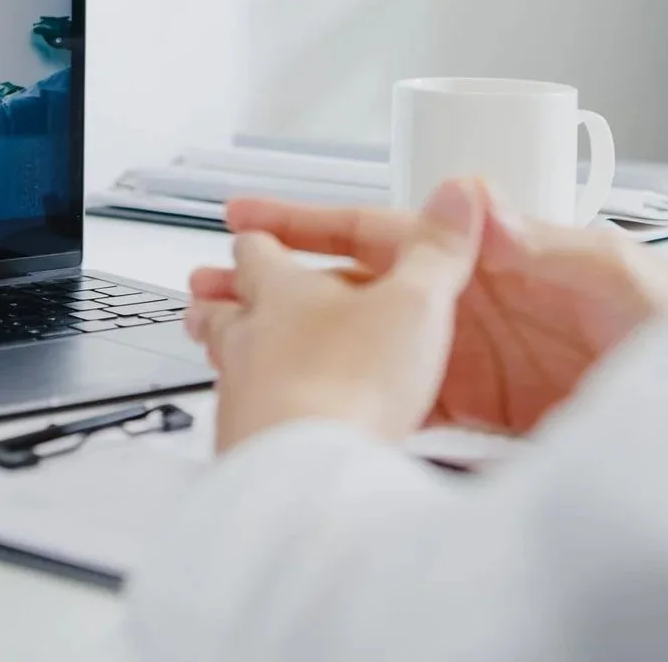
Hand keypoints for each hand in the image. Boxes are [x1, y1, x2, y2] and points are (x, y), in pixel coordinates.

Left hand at [185, 194, 479, 452]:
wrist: (309, 473)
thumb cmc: (353, 380)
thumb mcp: (417, 302)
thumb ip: (437, 249)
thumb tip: (458, 194)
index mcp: (284, 291)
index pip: (261, 251)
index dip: (260, 235)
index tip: (248, 227)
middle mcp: (250, 338)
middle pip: (225, 309)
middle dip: (222, 296)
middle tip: (209, 289)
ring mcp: (240, 396)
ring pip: (225, 364)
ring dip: (228, 354)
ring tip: (229, 354)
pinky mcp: (246, 449)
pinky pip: (241, 420)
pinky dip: (251, 413)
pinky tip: (264, 423)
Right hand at [195, 181, 667, 435]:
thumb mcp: (619, 274)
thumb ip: (549, 242)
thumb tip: (479, 204)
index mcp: (498, 253)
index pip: (391, 232)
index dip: (318, 224)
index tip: (250, 217)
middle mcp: (477, 299)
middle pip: (364, 291)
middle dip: (287, 288)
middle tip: (214, 293)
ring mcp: (478, 355)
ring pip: (374, 345)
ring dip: (311, 345)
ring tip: (243, 349)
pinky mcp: (490, 408)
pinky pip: (407, 400)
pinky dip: (359, 400)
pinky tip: (321, 405)